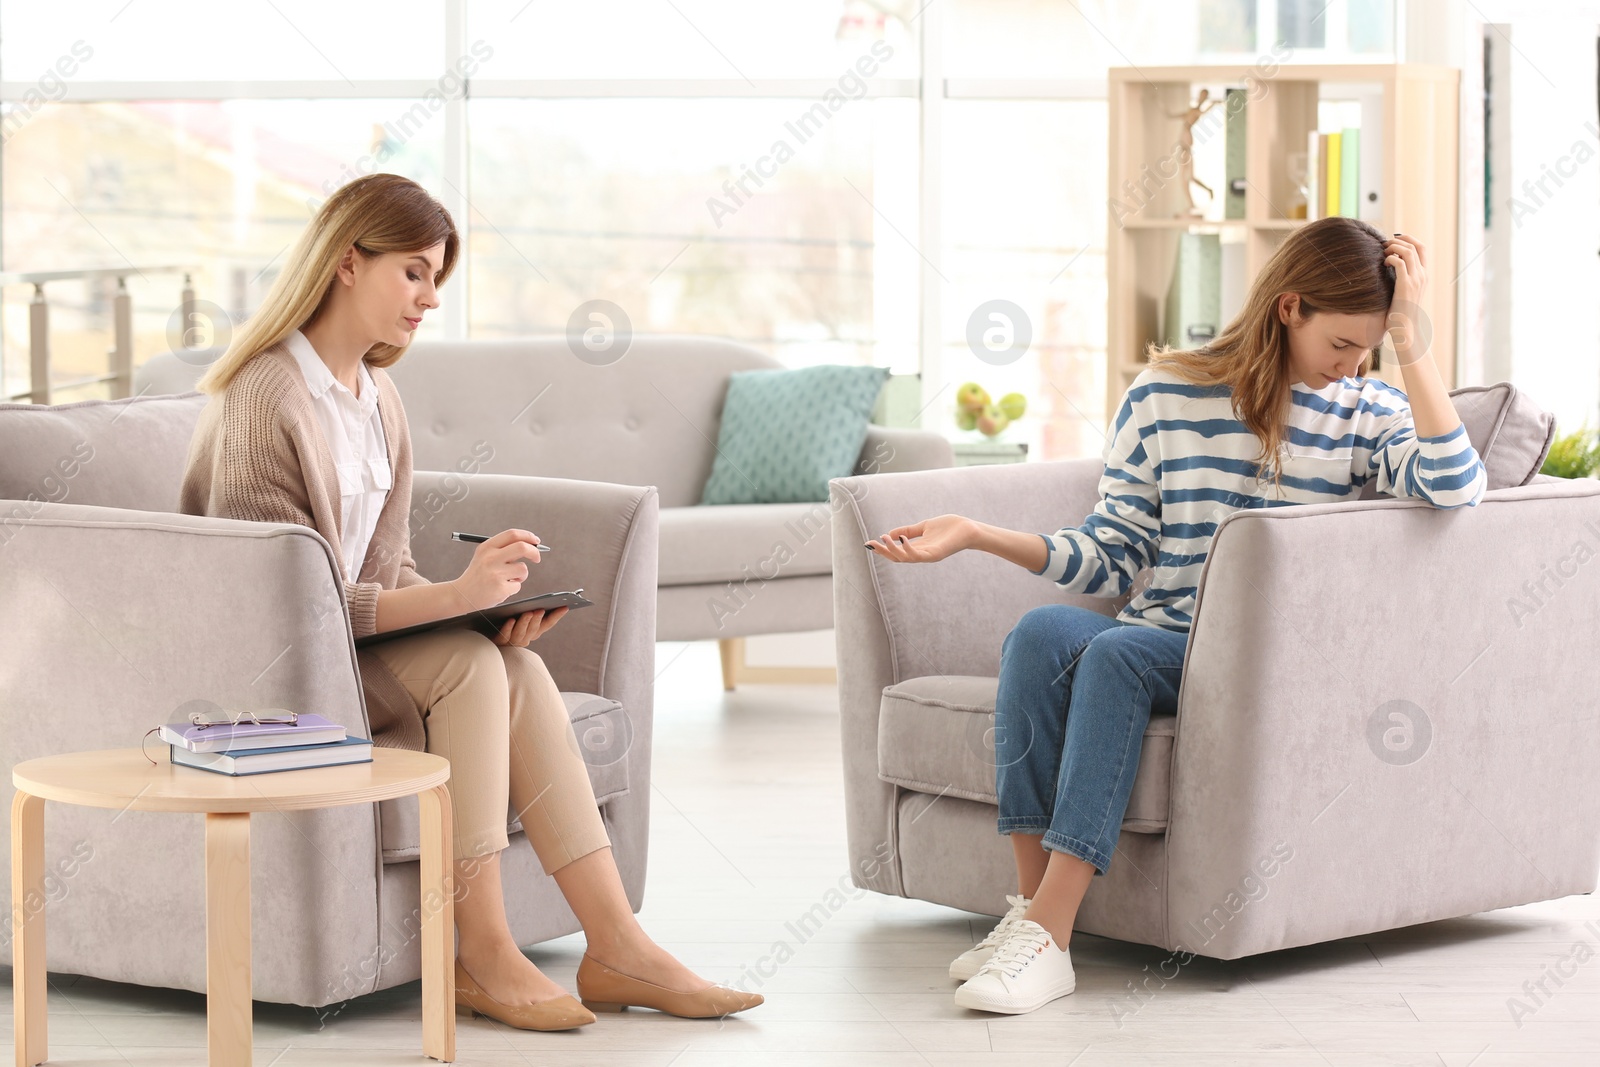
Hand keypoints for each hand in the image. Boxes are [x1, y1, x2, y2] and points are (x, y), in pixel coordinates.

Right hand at [450, 528, 543, 611]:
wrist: (462, 595)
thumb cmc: (478, 575)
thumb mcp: (484, 556)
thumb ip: (504, 549)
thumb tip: (531, 544)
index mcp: (487, 547)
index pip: (512, 534)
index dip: (528, 536)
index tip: (536, 541)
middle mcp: (490, 558)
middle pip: (522, 547)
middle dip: (534, 552)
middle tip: (537, 558)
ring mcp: (495, 573)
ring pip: (523, 569)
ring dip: (520, 575)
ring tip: (508, 579)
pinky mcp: (500, 588)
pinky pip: (518, 585)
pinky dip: (513, 587)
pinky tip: (500, 588)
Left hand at [492, 605, 567, 646]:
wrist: (482, 632)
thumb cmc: (503, 620)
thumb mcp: (518, 614)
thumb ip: (529, 610)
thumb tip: (541, 600)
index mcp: (532, 631)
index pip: (547, 624)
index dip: (556, 616)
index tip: (565, 607)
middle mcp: (525, 638)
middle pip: (534, 630)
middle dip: (538, 619)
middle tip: (541, 609)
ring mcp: (512, 642)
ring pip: (521, 634)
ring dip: (525, 623)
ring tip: (528, 612)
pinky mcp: (498, 642)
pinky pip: (504, 636)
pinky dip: (508, 629)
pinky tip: (510, 620)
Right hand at [865, 514, 974, 563]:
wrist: (969, 528)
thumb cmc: (950, 527)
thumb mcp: (924, 526)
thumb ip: (908, 531)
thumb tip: (890, 533)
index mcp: (918, 548)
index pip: (896, 552)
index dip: (882, 549)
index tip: (868, 543)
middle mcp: (921, 554)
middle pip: (897, 558)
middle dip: (883, 552)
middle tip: (870, 544)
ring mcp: (928, 556)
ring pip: (904, 558)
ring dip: (892, 550)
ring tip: (883, 539)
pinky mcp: (935, 554)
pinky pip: (917, 555)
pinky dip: (907, 548)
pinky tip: (900, 539)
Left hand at [1384, 233, 1428, 363]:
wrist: (1406, 329)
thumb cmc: (1401, 313)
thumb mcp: (1404, 292)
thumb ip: (1401, 279)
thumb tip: (1389, 269)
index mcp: (1423, 275)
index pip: (1422, 248)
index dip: (1409, 239)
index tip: (1395, 238)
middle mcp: (1422, 275)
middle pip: (1415, 246)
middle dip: (1399, 240)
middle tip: (1385, 244)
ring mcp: (1415, 280)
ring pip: (1407, 251)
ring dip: (1394, 247)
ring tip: (1383, 252)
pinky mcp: (1405, 285)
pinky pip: (1399, 263)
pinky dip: (1390, 258)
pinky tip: (1383, 264)